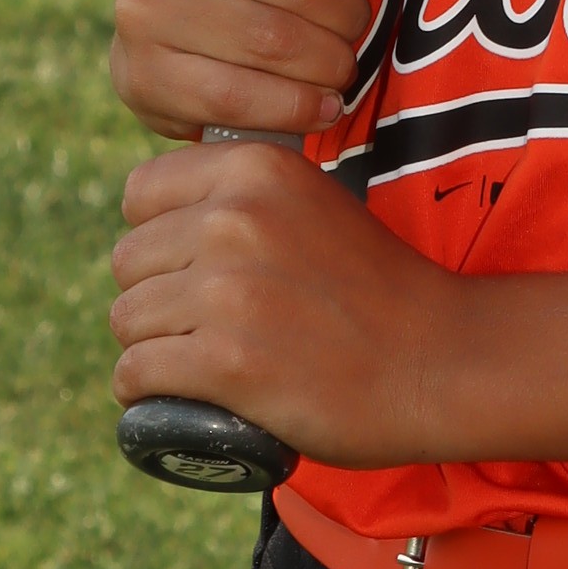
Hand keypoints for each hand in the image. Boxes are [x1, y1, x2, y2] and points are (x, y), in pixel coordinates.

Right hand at [110, 0, 422, 142]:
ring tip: (337, 65)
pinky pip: (237, 99)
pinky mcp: (139, 76)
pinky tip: (318, 105)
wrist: (177, 29)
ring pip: (274, 42)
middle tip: (351, 28)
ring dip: (329, 63)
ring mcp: (136, 8)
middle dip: (348, 14)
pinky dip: (294, 108)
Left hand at [111, 137, 456, 463]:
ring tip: (194, 364)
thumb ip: (249, 200)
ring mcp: (227, 292)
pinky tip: (165, 398)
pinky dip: (142, 392)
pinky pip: (136, 372)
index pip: (142, 195)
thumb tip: (167, 221)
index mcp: (255, 169)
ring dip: (150, 348)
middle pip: (129, 261)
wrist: (441, 360)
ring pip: (127, 319)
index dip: (156, 235)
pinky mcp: (226, 362)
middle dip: (154, 297)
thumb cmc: (377, 292)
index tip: (187, 269)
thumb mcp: (313, 206)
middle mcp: (234, 219)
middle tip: (202, 328)